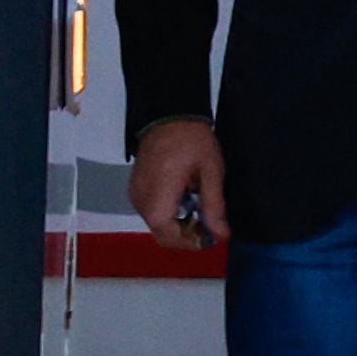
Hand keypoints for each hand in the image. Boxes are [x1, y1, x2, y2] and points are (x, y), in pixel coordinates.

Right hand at [128, 117, 229, 249]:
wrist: (169, 113)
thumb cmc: (192, 140)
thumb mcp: (211, 171)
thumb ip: (214, 206)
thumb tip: (221, 235)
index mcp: (157, 198)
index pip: (168, 236)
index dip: (190, 242)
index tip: (211, 236)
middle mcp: (141, 200)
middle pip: (161, 233)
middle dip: (186, 233)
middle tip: (209, 221)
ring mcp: (135, 194)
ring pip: (156, 223)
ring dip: (178, 222)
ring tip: (199, 202)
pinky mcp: (135, 187)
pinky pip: (152, 210)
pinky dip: (169, 211)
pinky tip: (185, 195)